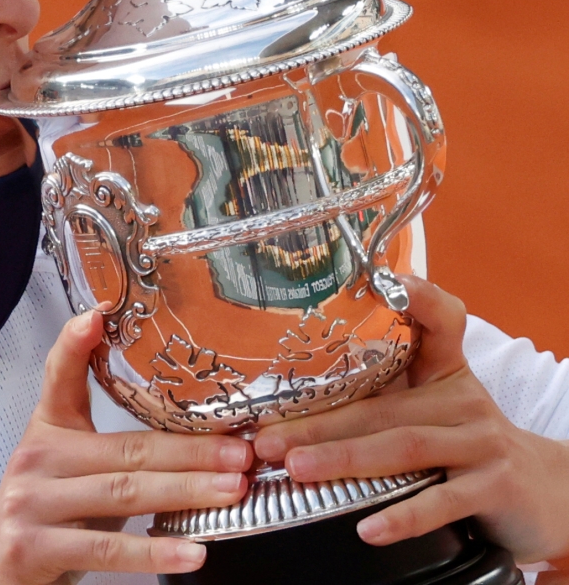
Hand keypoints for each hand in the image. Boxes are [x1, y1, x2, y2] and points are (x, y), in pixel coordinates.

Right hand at [0, 310, 252, 583]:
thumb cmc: (47, 520)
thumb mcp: (73, 472)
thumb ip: (116, 452)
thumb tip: (198, 442)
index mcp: (48, 431)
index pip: (59, 377)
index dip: (75, 344)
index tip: (100, 314)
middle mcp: (36, 458)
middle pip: (125, 448)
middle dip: (190, 450)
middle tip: (240, 452)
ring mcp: (30, 501)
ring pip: (123, 492)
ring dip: (186, 491)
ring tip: (233, 490)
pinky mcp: (32, 545)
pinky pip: (105, 547)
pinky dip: (153, 551)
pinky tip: (192, 552)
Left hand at [253, 275, 568, 563]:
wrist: (547, 494)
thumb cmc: (468, 447)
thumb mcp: (433, 410)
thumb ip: (379, 401)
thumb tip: (288, 418)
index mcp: (444, 373)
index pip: (439, 321)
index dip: (418, 296)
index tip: (384, 279)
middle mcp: (461, 400)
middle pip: (383, 405)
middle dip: (318, 422)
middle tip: (268, 438)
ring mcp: (480, 441)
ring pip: (404, 445)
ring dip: (344, 458)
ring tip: (297, 468)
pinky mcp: (494, 485)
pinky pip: (442, 500)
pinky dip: (402, 515)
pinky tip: (367, 528)